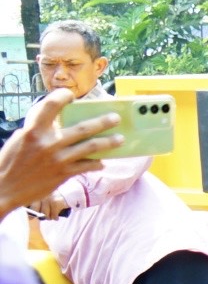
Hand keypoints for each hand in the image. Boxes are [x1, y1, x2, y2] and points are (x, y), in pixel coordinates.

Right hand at [0, 90, 117, 216]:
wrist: (4, 188)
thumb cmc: (10, 162)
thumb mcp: (21, 140)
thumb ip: (40, 130)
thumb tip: (60, 123)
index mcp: (33, 131)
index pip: (50, 106)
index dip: (62, 96)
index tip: (71, 95)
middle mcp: (47, 143)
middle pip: (82, 128)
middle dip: (103, 122)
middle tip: (116, 118)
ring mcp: (57, 159)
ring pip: (91, 147)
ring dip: (108, 142)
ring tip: (120, 139)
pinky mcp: (63, 174)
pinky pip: (87, 166)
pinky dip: (96, 163)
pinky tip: (102, 161)